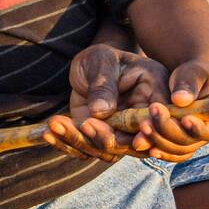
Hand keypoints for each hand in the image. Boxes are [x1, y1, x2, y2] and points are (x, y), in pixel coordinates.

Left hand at [44, 43, 151, 161]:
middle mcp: (143, 118)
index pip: (160, 121)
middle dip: (107, 138)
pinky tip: (48, 132)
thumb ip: (104, 85)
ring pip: (109, 150)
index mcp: (155, 92)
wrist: (89, 65)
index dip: (147, 133)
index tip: (126, 136)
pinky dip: (67, 143)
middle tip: (84, 123)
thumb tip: (101, 112)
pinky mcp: (102, 136)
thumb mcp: (102, 62)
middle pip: (134, 142)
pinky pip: (88, 149)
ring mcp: (123, 131)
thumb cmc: (101, 57)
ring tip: (56, 123)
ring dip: (81, 141)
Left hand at [122, 59, 208, 161]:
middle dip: (169, 130)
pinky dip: (157, 150)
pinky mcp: (177, 142)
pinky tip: (141, 143)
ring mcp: (192, 140)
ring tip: (142, 125)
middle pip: (190, 142)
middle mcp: (207, 133)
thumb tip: (180, 100)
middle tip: (152, 110)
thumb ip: (188, 85)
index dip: (199, 130)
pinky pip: (169, 152)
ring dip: (158, 140)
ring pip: (177, 150)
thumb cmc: (193, 74)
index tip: (184, 119)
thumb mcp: (193, 74)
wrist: (184, 79)